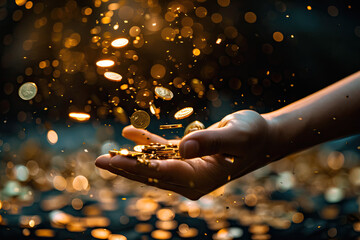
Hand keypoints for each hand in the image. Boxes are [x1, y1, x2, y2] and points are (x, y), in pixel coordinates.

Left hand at [95, 110, 278, 199]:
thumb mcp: (237, 135)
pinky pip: (163, 152)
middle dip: (126, 167)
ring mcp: (188, 170)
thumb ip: (212, 141)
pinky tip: (131, 132)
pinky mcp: (187, 158)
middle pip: (152, 174)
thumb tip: (184, 148)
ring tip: (107, 153)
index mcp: (202, 178)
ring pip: (154, 165)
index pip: (163, 173)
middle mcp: (192, 179)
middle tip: (99, 160)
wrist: (262, 137)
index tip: (112, 161)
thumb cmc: (254, 135)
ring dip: (132, 158)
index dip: (136, 166)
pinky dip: (148, 143)